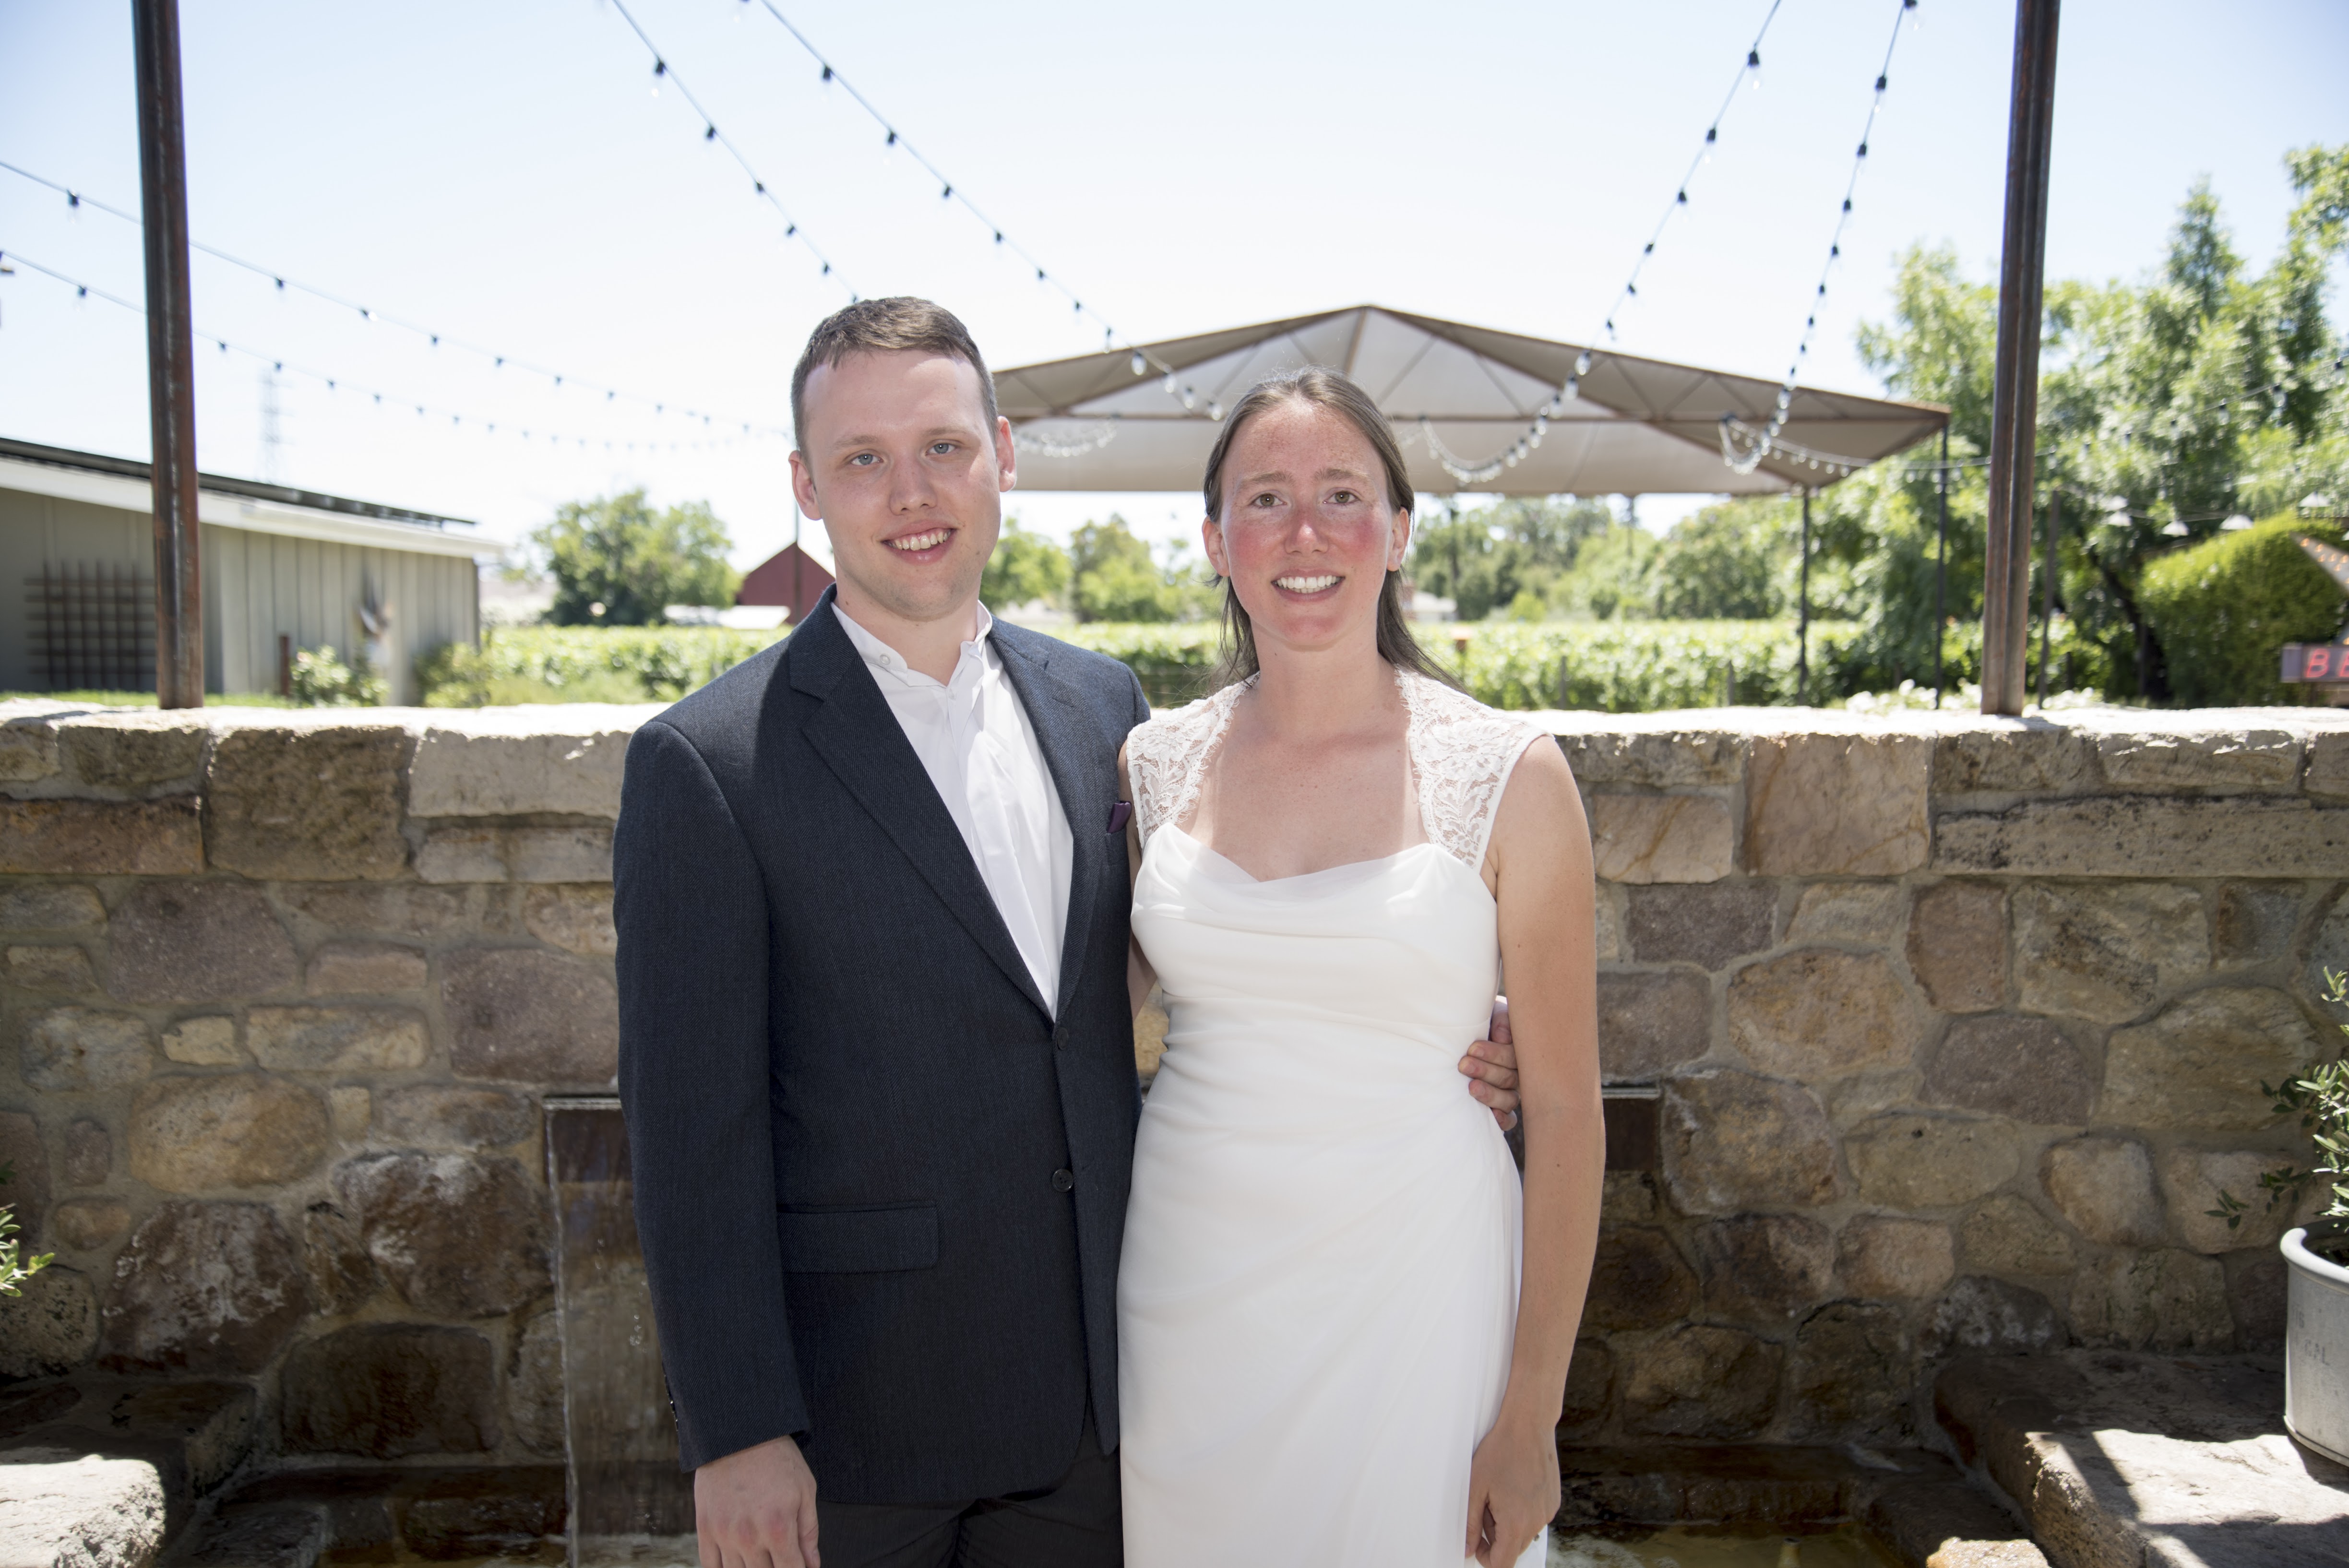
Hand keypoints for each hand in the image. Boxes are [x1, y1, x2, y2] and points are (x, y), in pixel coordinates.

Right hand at [696, 1435, 819, 1567]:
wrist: (739, 1432)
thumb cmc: (778, 1459)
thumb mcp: (805, 1490)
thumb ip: (808, 1533)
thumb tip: (812, 1566)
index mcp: (778, 1527)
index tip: (798, 1567)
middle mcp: (748, 1536)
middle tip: (779, 1557)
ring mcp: (723, 1534)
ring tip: (760, 1557)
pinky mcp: (704, 1528)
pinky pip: (711, 1566)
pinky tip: (737, 1561)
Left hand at [1459, 995, 1521, 1131]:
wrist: (1463, 1033)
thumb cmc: (1481, 1021)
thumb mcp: (1490, 1012)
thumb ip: (1501, 1019)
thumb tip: (1503, 1037)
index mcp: (1518, 1049)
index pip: (1512, 1056)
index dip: (1494, 1054)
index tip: (1473, 1049)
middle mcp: (1518, 1073)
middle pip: (1508, 1078)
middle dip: (1486, 1071)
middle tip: (1464, 1064)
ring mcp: (1511, 1092)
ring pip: (1509, 1099)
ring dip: (1490, 1095)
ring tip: (1471, 1088)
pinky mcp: (1502, 1108)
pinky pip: (1510, 1119)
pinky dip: (1503, 1119)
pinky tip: (1491, 1116)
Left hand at [1464, 1410, 1558, 1565]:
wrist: (1528, 1426)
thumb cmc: (1501, 1451)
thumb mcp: (1476, 1488)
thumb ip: (1471, 1524)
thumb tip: (1468, 1547)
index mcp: (1516, 1523)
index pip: (1503, 1563)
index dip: (1486, 1558)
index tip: (1477, 1543)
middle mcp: (1537, 1521)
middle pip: (1514, 1548)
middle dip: (1495, 1536)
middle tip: (1485, 1507)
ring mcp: (1548, 1512)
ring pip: (1525, 1533)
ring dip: (1510, 1523)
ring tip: (1500, 1493)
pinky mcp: (1553, 1502)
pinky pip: (1535, 1518)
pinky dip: (1523, 1512)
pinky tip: (1514, 1488)